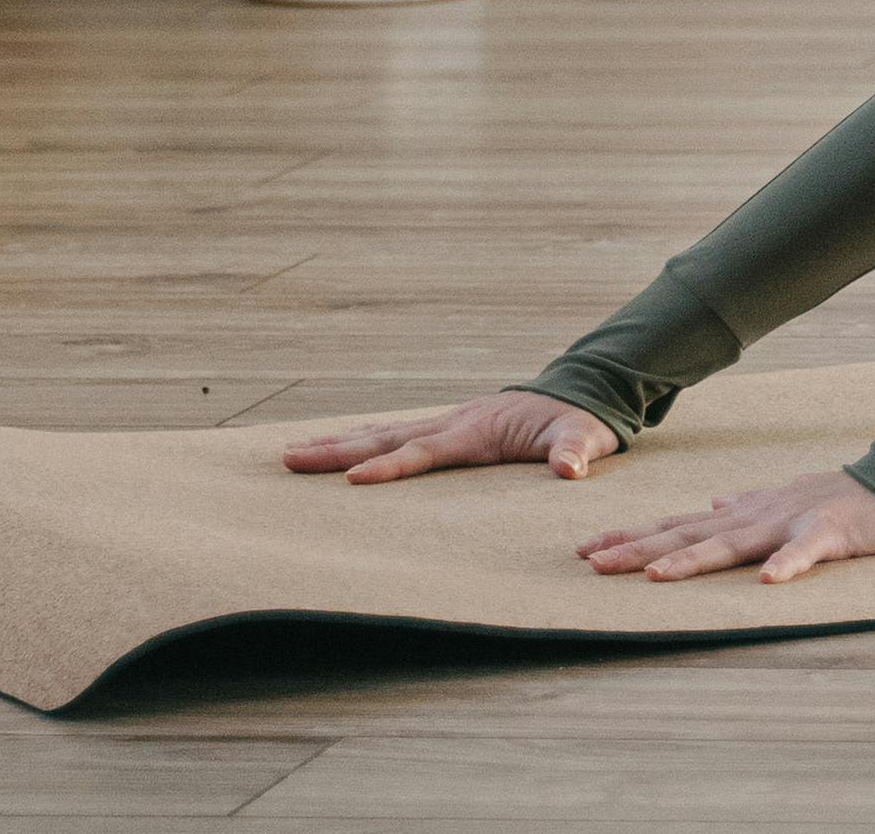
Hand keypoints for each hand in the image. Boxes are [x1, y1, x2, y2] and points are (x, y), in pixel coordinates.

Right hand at [275, 389, 621, 485]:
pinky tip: (335, 450)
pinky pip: (393, 435)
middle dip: (337, 450)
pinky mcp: (446, 428)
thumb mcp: (586, 436)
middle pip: (385, 437)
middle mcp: (453, 422)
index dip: (389, 466)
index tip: (350, 481)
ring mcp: (445, 423)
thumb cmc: (580, 421)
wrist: (577, 394)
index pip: (424, 452)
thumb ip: (576, 450)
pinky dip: (360, 441)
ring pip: (382, 433)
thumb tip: (569, 469)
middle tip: (289, 458)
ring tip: (292, 453)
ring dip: (338, 444)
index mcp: (478, 431)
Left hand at [574, 464, 874, 584]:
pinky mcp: (828, 534)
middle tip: (593, 563)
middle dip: (640, 549)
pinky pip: (804, 553)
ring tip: (655, 577)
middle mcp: (755, 516)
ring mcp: (789, 523)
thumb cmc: (836, 498)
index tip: (589, 548)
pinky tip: (766, 582)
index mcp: (743, 513)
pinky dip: (785, 565)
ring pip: (733, 544)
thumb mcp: (781, 499)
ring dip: (693, 558)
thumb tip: (712, 501)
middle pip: (690, 534)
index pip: (678, 524)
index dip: (633, 536)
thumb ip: (743, 503)